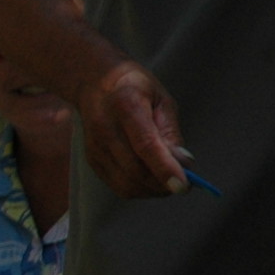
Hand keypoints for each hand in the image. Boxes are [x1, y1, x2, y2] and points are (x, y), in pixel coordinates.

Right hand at [72, 60, 189, 200]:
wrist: (95, 84)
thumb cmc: (135, 89)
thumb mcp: (161, 99)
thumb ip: (171, 132)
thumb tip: (183, 164)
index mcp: (125, 104)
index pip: (145, 144)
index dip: (164, 168)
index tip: (183, 185)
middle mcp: (104, 127)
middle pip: (135, 169)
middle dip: (162, 184)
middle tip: (183, 184)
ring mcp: (94, 146)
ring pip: (126, 183)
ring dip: (151, 190)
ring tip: (167, 182)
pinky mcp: (91, 159)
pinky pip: (118, 185)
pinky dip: (139, 189)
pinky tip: (150, 179)